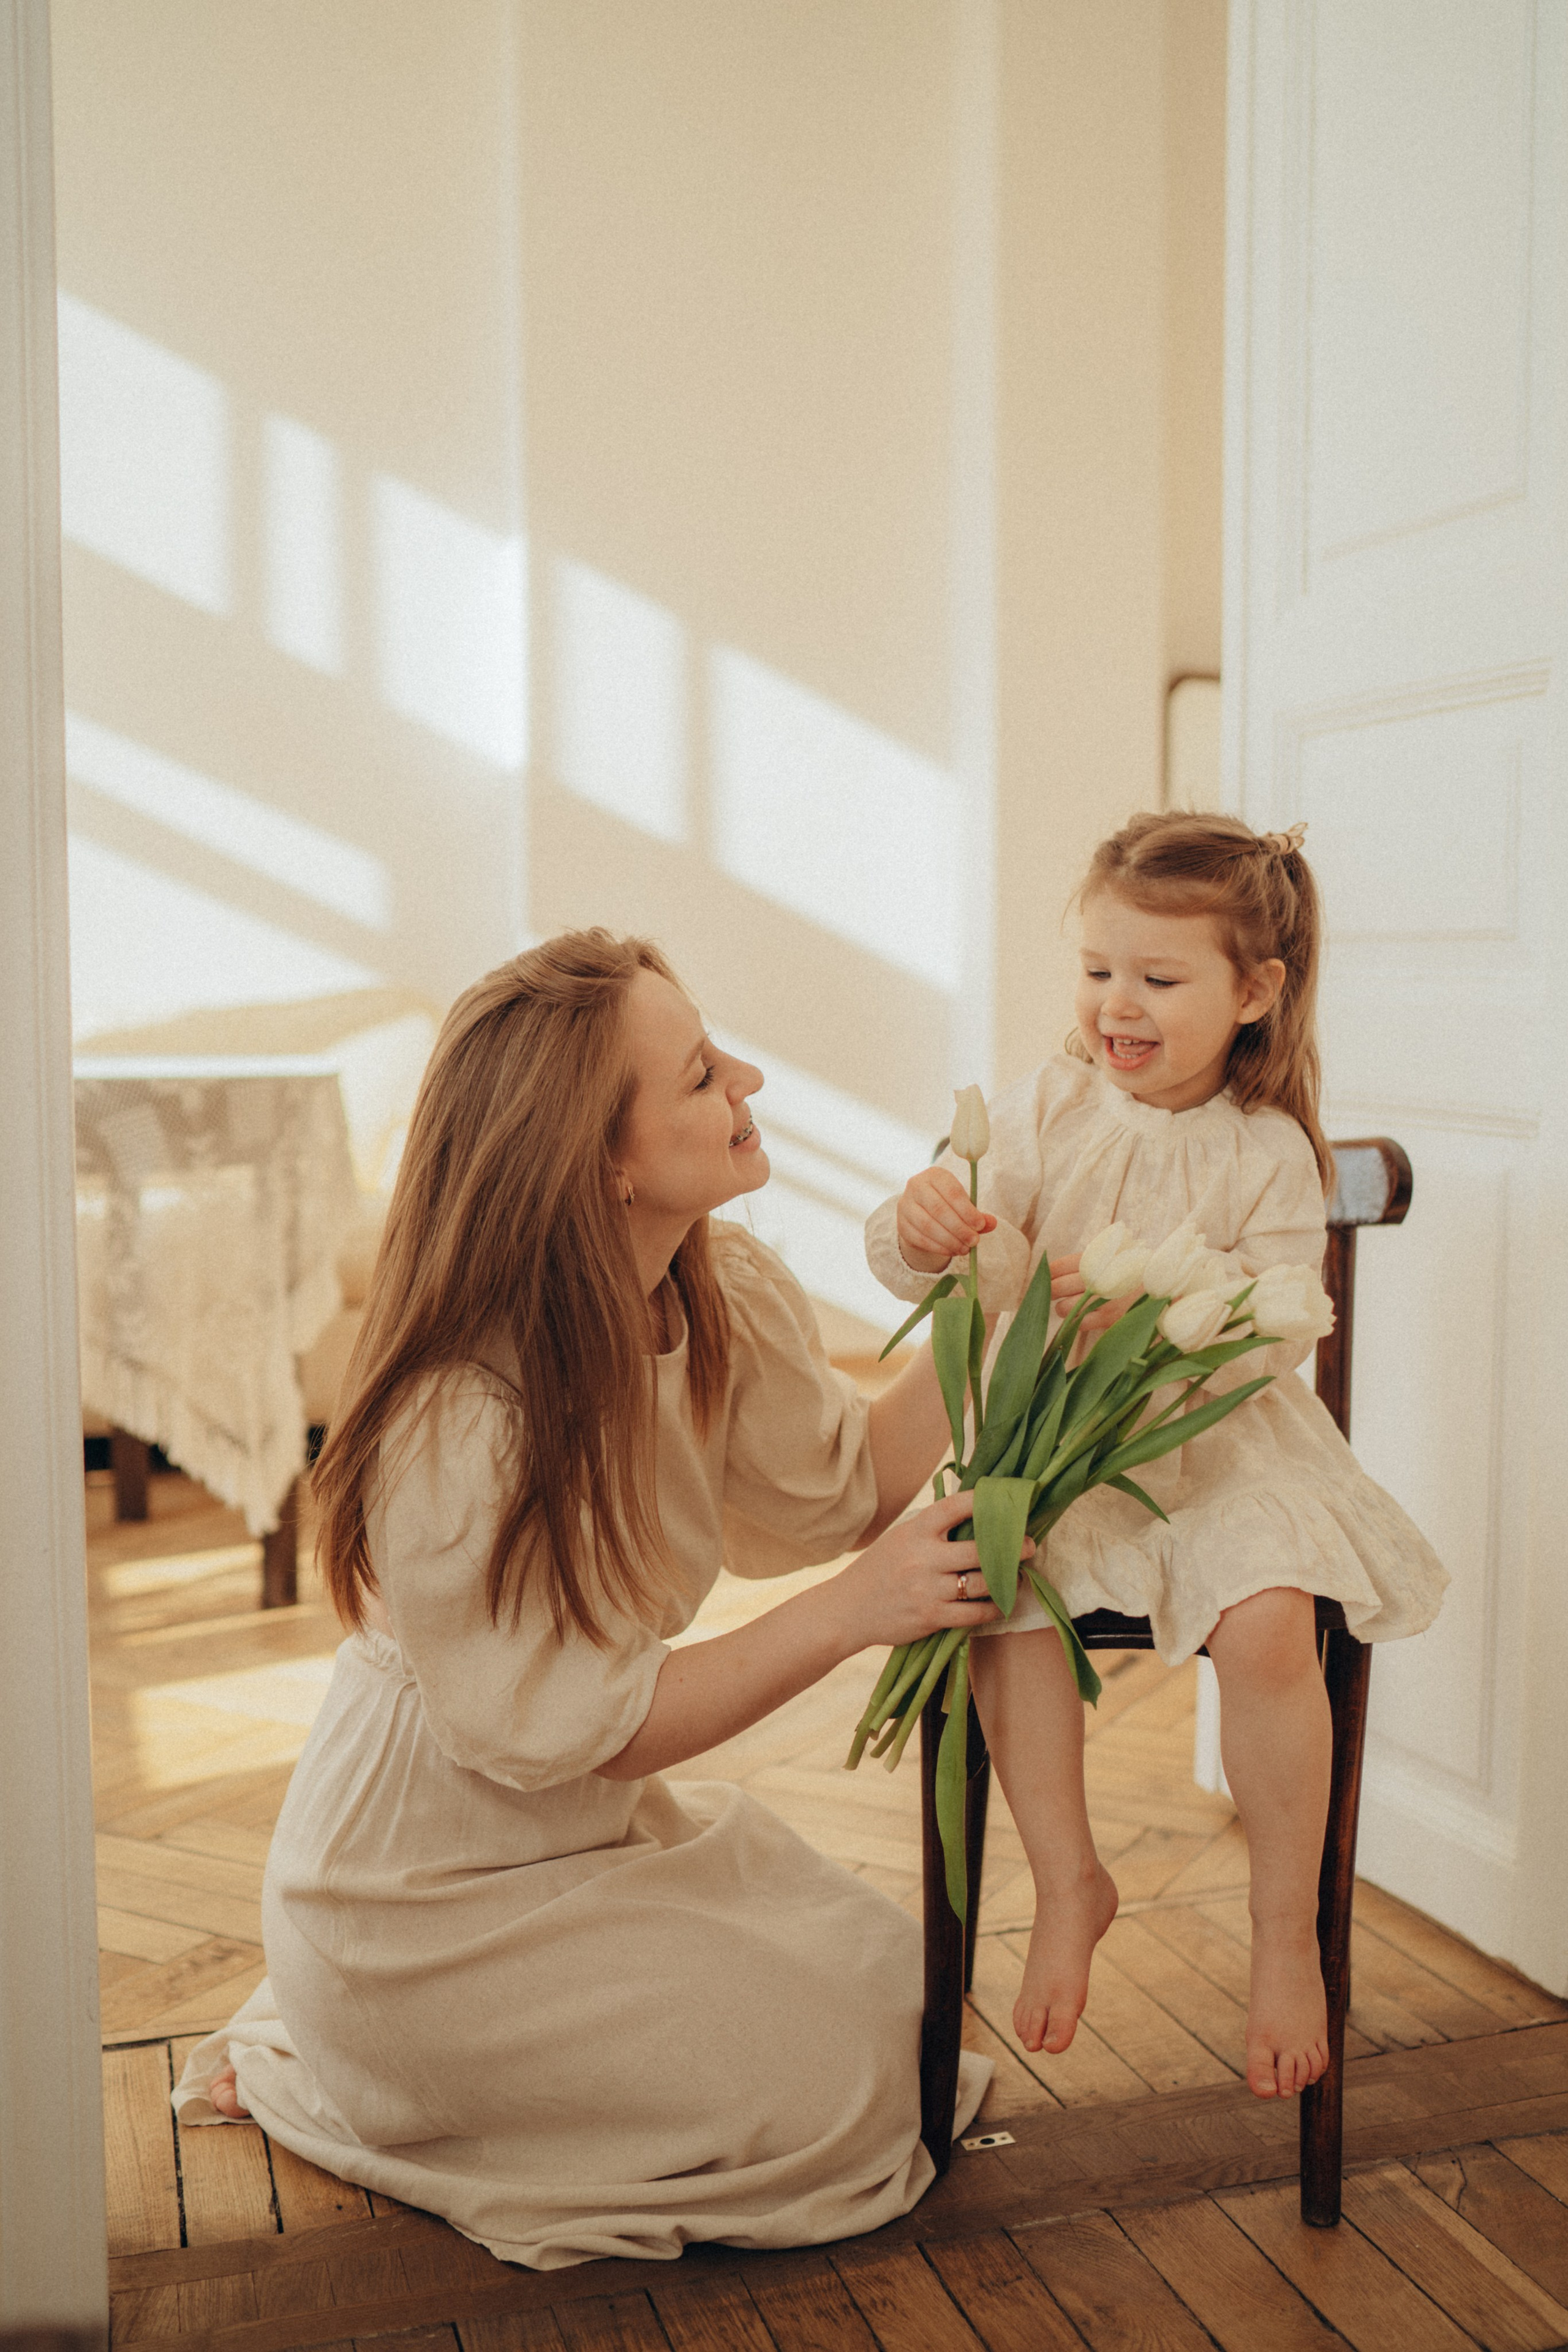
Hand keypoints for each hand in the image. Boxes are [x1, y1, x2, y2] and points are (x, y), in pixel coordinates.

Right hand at [834, 1488, 1016, 1650]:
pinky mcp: (931, 1617)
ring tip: (1016, 1576)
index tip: (1008, 1501)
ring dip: (1006, 1580)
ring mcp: (927, 1589)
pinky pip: (974, 1614)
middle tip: (1029, 1545)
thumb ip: (931, 1527)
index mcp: (916, 1531)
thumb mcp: (900, 1537)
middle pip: (980, 1549)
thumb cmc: (879, 1569)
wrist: (849, 1609)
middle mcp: (923, 1557)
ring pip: (982, 1583)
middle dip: (1012, 1547)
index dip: (984, 1501)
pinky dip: (993, 1608)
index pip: (955, 1507)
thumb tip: (974, 1511)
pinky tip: (1000, 1604)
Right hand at [897, 1168, 996, 1273]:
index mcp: (935, 1175)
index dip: (967, 1210)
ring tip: (965, 1249)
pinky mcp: (902, 1224)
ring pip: (928, 1225)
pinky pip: (920, 1238)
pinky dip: (938, 1247)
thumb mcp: (964, 1206)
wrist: (922, 1213)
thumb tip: (992, 1223)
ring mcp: (905, 1205)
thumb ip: (978, 1215)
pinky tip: (952, 1250)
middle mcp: (916, 1186)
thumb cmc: (948, 1206)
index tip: (980, 1225)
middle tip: (974, 1241)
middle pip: (938, 1209)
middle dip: (959, 1228)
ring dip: (949, 1240)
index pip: (952, 1192)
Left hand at [1050, 1253, 1127, 1336]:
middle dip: (1051, 1291)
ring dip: (1063, 1308)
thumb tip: (1054, 1271)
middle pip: (1057, 1287)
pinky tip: (1084, 1316)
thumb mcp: (1111, 1257)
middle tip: (1053, 1294)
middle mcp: (1097, 1278)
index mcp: (1096, 1260)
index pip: (1059, 1266)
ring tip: (1069, 1306)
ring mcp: (1103, 1299)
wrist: (1163, 1286)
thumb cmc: (1131, 1270)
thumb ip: (1088, 1262)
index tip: (1046, 1278)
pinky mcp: (1109, 1318)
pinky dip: (1077, 1321)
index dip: (1048, 1274)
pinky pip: (1080, 1322)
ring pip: (1065, 1307)